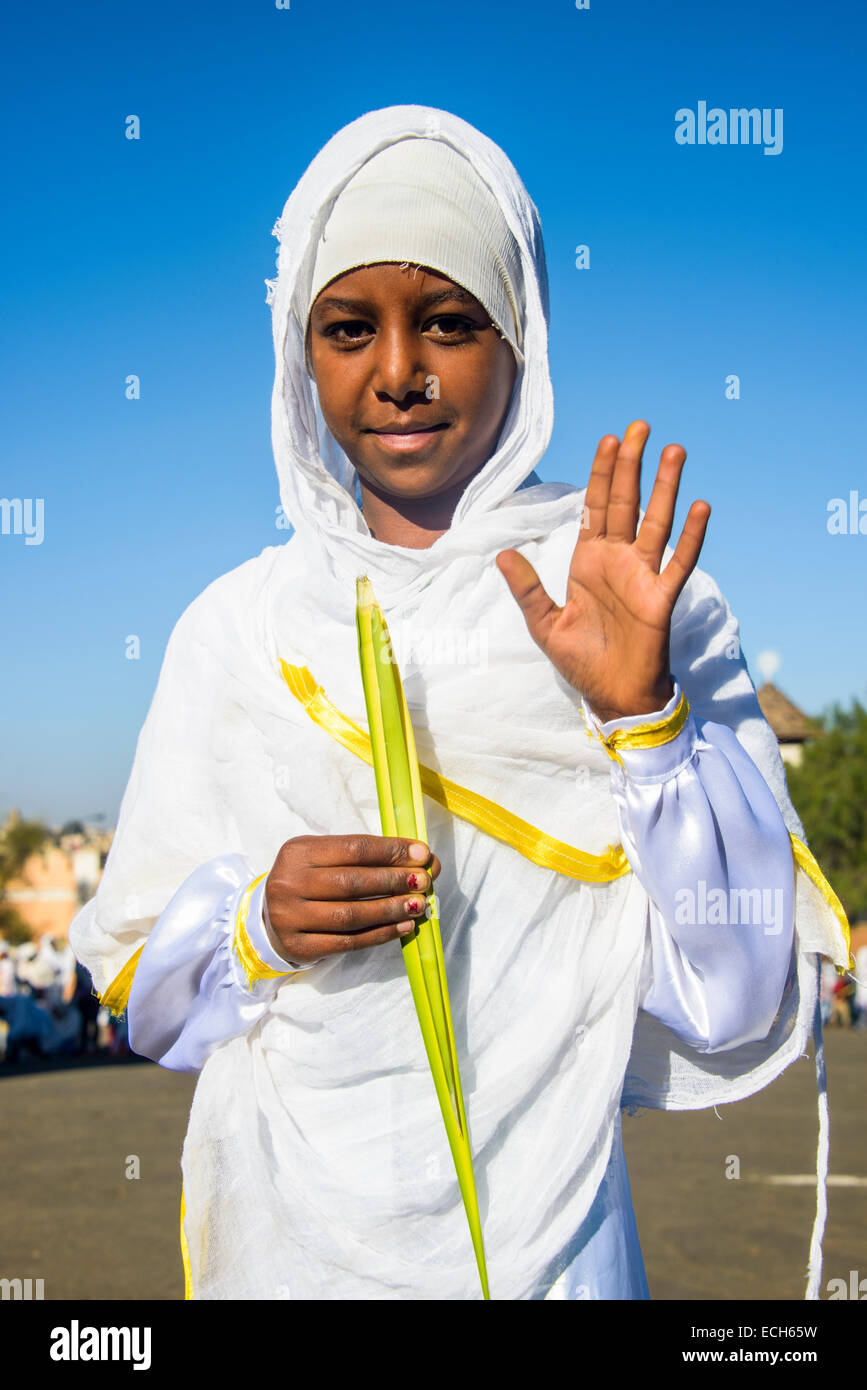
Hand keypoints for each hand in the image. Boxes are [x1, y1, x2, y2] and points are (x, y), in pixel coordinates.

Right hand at [264, 834, 440, 966]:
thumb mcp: (326, 858)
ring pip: (351, 915)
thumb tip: (421, 858)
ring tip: (418, 904)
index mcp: (298, 852)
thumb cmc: (309, 881)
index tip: (422, 853)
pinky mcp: (299, 946)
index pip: (353, 849)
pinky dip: (381, 934)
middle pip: (352, 882)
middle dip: (394, 880)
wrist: (270, 917)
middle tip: (424, 880)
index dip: (390, 851)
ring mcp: (291, 918)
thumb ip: (367, 856)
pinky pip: (348, 942)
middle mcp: (289, 883)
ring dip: (391, 909)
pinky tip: (403, 926)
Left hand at [496, 421, 709, 723]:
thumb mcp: (544, 624)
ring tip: (674, 450)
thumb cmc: (581, 662)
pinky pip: (680, 562)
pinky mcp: (661, 598)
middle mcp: (618, 561)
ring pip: (655, 521)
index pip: (595, 507)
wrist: (612, 697)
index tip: (608, 439)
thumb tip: (503, 553)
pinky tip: (700, 506)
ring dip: (665, 487)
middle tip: (640, 426)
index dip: (601, 473)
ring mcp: (643, 576)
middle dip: (631, 464)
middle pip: (625, 502)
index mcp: (589, 561)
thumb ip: (527, 589)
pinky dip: (691, 536)